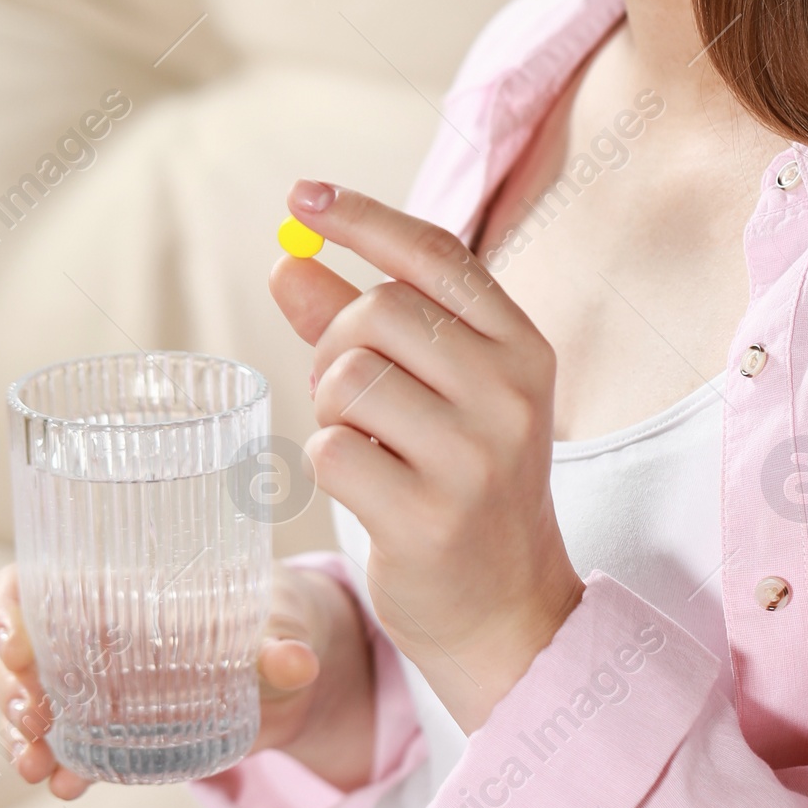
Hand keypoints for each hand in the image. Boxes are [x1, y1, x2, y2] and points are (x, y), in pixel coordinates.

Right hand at [0, 557, 376, 795]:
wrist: (294, 671)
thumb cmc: (274, 618)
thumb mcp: (279, 624)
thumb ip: (281, 644)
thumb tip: (295, 662)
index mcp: (120, 589)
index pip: (37, 585)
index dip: (8, 609)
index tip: (10, 643)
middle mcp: (98, 636)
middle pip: (24, 652)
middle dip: (11, 686)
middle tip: (30, 719)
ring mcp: (103, 686)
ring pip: (36, 704)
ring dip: (23, 736)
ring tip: (33, 765)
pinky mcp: (121, 731)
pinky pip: (73, 747)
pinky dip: (60, 767)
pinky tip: (63, 786)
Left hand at [269, 181, 583, 731]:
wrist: (507, 612)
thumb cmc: (461, 489)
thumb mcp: (433, 397)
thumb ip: (360, 328)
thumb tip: (284, 262)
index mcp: (523, 348)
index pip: (435, 254)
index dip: (363, 217)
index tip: (300, 195)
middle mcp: (510, 393)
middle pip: (378, 312)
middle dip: (333, 345)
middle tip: (342, 394)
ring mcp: (475, 457)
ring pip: (347, 380)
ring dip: (329, 411)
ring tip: (364, 447)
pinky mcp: (429, 515)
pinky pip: (331, 451)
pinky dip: (328, 464)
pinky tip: (366, 490)